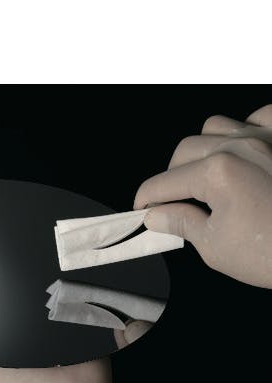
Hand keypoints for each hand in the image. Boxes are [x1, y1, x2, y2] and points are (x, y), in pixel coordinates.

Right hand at [134, 104, 271, 288]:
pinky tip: (242, 152)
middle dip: (170, 177)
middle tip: (172, 202)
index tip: (141, 208)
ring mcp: (267, 139)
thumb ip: (181, 223)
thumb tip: (157, 215)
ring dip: (201, 151)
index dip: (146, 198)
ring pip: (214, 127)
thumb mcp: (215, 247)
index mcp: (218, 173)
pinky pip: (258, 117)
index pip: (164, 183)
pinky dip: (244, 130)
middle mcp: (240, 147)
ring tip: (205, 176)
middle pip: (183, 151)